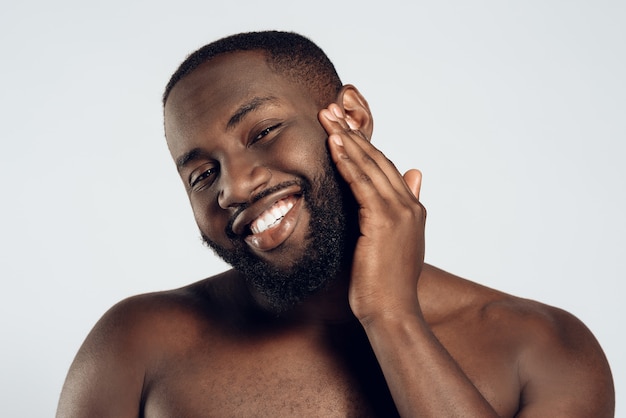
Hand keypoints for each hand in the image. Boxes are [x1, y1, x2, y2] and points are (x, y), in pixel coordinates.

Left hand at [319, 104, 425, 324]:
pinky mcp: (384, 221)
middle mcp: (409, 205)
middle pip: (378, 160)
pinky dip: (348, 162)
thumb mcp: (394, 242)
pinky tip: (334, 145)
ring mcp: (399, 212)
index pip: (385, 168)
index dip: (364, 146)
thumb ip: (399, 209)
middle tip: (331, 110)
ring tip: (328, 118)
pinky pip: (362, 184)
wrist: (392, 312)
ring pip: (371, 166)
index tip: (343, 127)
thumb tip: (415, 173)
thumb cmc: (385, 284)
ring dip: (348, 139)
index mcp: (411, 209)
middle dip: (353, 134)